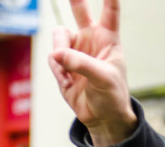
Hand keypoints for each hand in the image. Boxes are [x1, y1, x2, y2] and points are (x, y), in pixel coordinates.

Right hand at [49, 0, 136, 146]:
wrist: (102, 116)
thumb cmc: (112, 95)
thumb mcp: (103, 78)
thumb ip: (81, 64)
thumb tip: (56, 54)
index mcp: (108, 39)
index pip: (110, 12)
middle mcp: (91, 40)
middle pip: (79, 11)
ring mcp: (75, 50)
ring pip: (58, 37)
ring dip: (60, 54)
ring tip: (68, 73)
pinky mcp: (62, 63)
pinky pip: (53, 59)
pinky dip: (58, 71)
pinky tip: (68, 82)